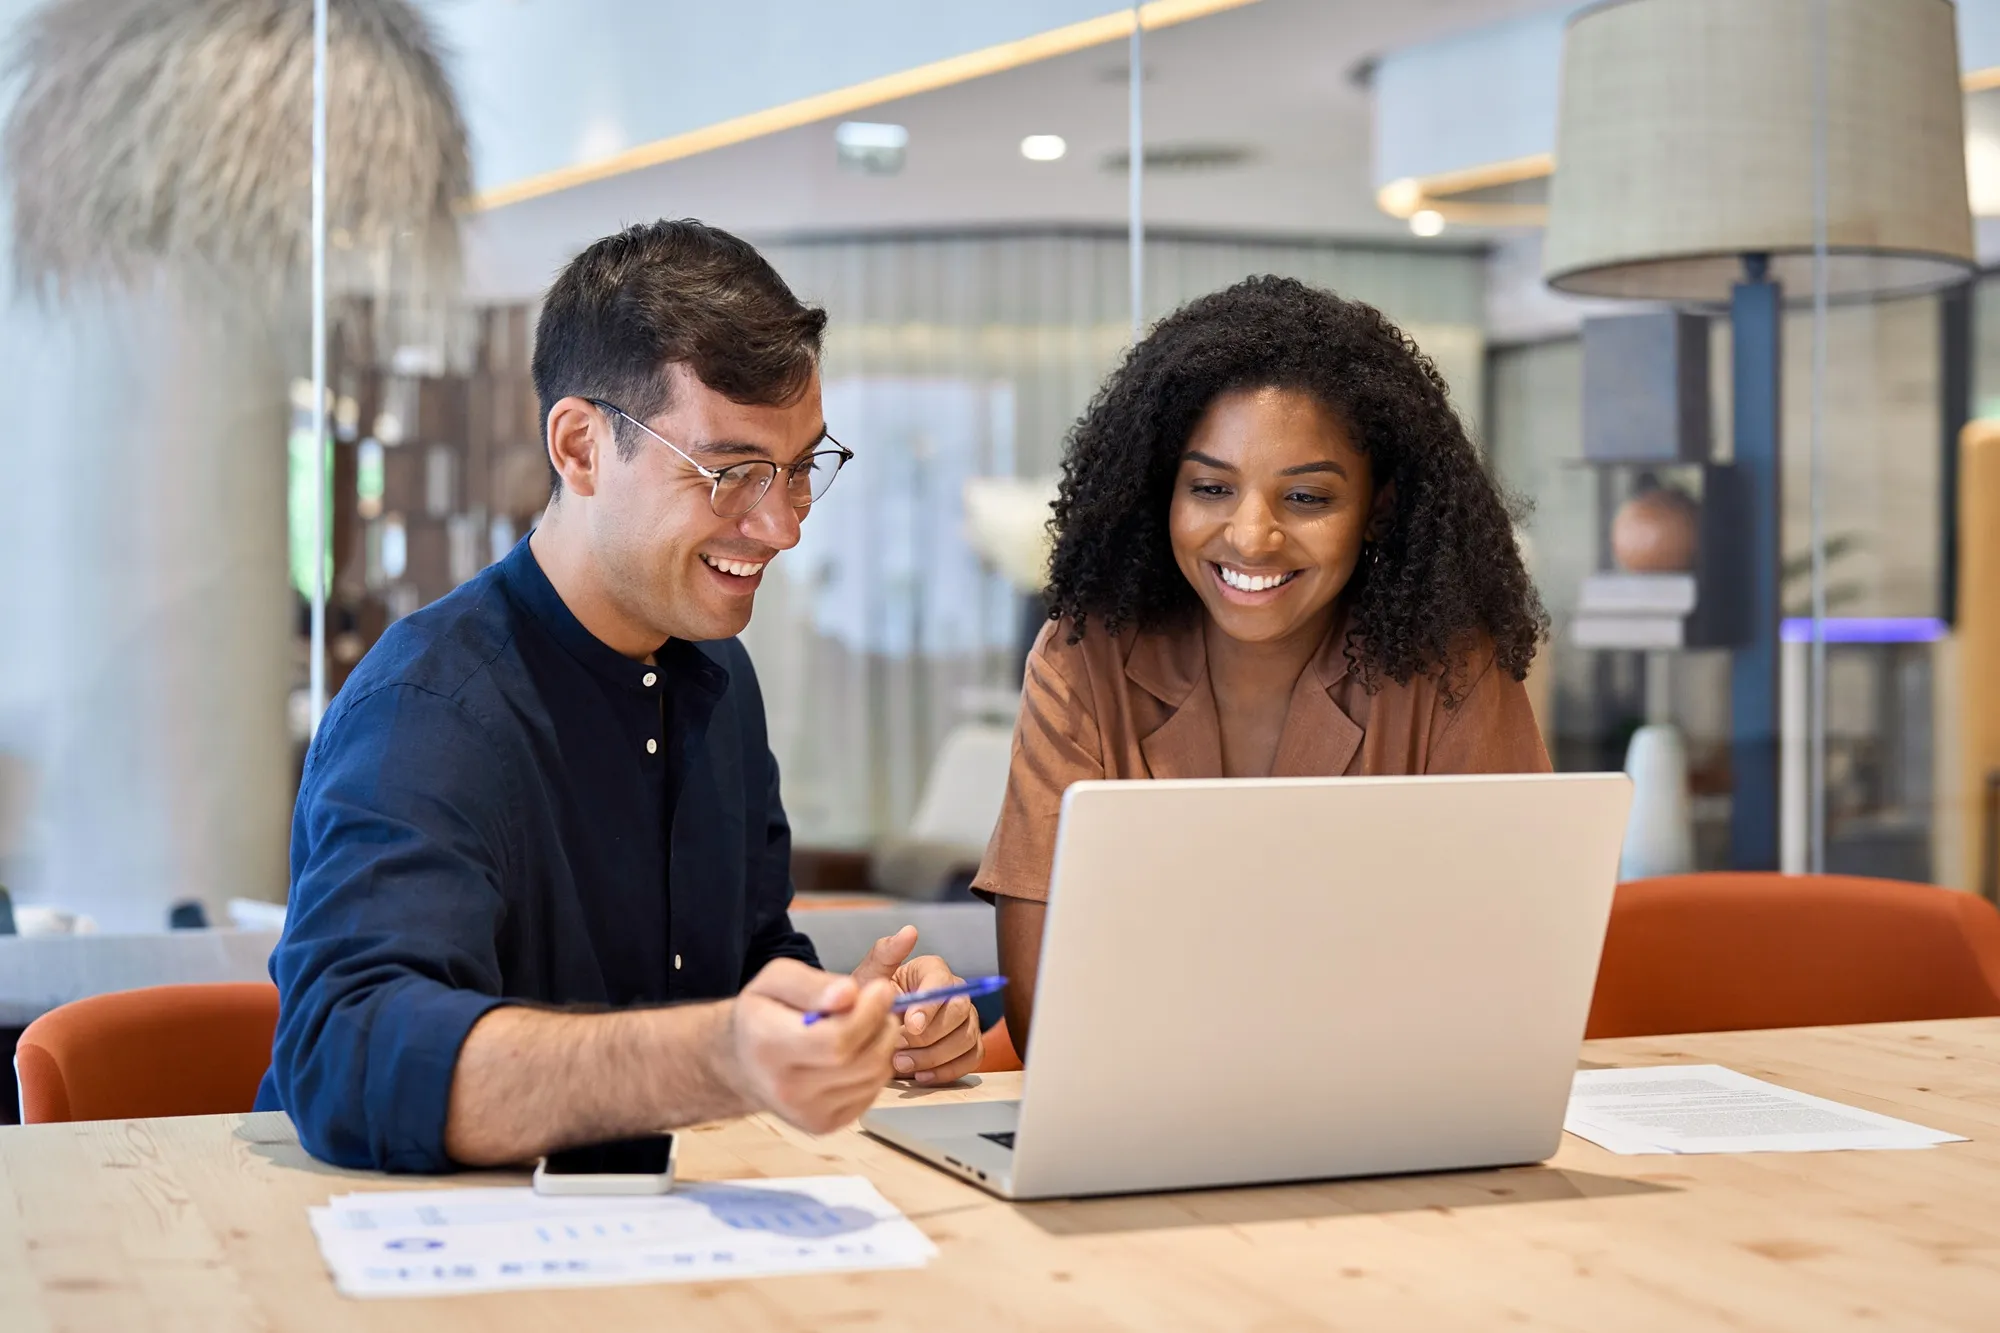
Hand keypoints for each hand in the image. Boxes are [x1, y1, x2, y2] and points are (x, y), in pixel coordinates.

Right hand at [726, 959, 898, 1133]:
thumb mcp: (775, 980)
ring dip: (882, 1045)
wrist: (741, 1063)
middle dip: (882, 1026)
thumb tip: (849, 993)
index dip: (869, 1013)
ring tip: (866, 1024)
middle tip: (881, 1004)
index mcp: (768, 1044)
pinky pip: (870, 1092)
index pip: (837, 1040)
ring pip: (873, 1077)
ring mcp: (805, 1113)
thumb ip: (812, 984)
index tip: (881, 988)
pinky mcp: (823, 1125)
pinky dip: (874, 1067)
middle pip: (863, 1061)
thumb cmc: (762, 1014)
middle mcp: (785, 1088)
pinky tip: (856, 1051)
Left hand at [853, 926, 983, 1086]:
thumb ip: (886, 954)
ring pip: (966, 1038)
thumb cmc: (870, 1001)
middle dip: (929, 1035)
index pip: (942, 983)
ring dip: (933, 1057)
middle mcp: (956, 992)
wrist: (869, 1029)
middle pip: (960, 1012)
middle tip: (898, 1048)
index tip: (909, 1025)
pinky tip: (919, 1075)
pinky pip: (970, 1060)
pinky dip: (946, 1071)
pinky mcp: (968, 1045)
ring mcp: (966, 1019)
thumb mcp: (869, 977)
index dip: (928, 1006)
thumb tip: (909, 931)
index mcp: (933, 970)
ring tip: (901, 1063)